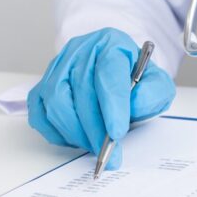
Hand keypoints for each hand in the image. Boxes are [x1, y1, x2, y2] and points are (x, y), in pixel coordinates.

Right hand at [27, 28, 175, 169]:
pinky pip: (40, 113)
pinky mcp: (42, 87)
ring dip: (76, 132)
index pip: (107, 73)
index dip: (112, 105)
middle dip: (94, 128)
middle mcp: (79, 51)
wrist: (117, 74)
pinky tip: (77, 138)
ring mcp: (56, 68)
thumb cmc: (134, 80)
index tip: (117, 132)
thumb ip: (154, 91)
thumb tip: (135, 103)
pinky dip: (57, 132)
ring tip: (95, 148)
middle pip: (80, 91)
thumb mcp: (157, 83)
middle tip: (108, 152)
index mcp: (110, 44)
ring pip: (56, 102)